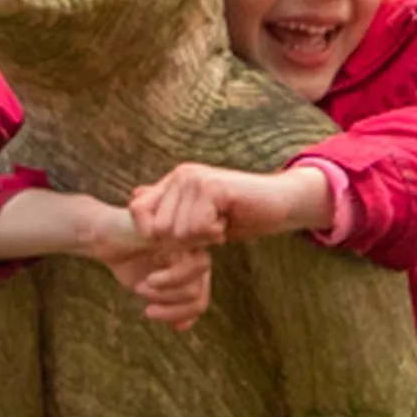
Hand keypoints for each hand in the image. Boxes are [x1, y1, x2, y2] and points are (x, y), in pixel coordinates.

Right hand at [65, 202, 212, 330]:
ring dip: (165, 296)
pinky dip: (165, 283)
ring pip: (194, 286)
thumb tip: (183, 326)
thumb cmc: (130, 261)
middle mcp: (196, 254)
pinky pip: (185, 269)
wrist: (104, 237)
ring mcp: (190, 245)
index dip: (182, 313)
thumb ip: (170, 306)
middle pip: (198, 295)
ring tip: (143, 287)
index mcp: (194, 267)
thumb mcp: (150, 290)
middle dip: (173, 310)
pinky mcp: (180, 239)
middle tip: (149, 307)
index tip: (156, 314)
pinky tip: (146, 281)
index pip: (200, 300)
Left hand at [130, 161, 330, 247]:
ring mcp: (196, 179)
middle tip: (209, 230)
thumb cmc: (242, 214)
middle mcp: (180, 175)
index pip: (137, 210)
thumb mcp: (199, 217)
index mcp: (174, 181)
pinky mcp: (212, 187)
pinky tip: (226, 223)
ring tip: (219, 225)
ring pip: (177, 231)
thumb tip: (134, 194)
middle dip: (183, 241)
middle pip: (158, 228)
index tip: (182, 238)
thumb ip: (169, 207)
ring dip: (201, 239)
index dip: (151, 233)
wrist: (281, 204)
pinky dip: (213, 234)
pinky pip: (197, 228)